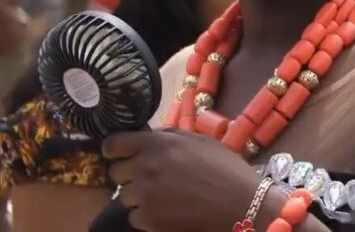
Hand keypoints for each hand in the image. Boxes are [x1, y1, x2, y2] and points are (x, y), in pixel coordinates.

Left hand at [103, 129, 261, 231]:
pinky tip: (169, 211)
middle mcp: (145, 167)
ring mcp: (144, 195)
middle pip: (116, 172)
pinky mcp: (148, 219)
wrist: (241, 203)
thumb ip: (170, 136)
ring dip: (139, 196)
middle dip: (130, 174)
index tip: (122, 154)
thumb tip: (149, 136)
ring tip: (164, 197)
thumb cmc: (225, 169)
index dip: (116, 149)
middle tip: (152, 178)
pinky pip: (135, 216)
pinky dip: (148, 216)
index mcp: (157, 144)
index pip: (113, 144)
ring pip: (125, 196)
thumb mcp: (200, 141)